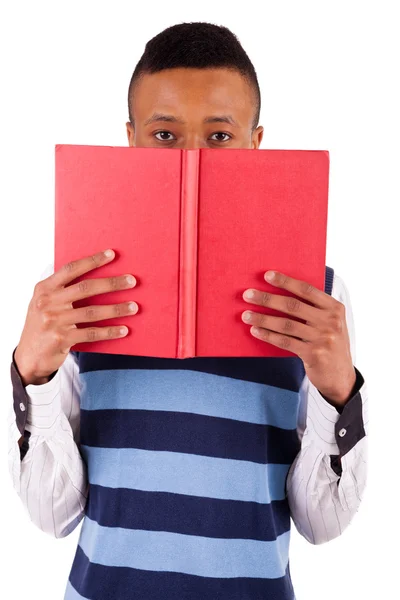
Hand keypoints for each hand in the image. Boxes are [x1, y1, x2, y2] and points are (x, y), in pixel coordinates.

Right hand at [14, 249, 137, 385]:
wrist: (29, 357)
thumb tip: (95, 274)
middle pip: (86, 288)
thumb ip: (61, 289)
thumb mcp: (43, 303)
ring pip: (92, 312)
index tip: (111, 254)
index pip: (71, 269)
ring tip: (134, 307)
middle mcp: (47, 302)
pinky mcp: (61, 339)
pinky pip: (91, 333)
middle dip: (112, 283)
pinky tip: (124, 330)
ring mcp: (54, 321)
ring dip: (116, 309)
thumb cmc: (42, 325)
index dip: (92, 261)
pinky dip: (110, 332)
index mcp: (44, 288)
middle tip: (132, 281)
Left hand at [241, 270, 356, 407]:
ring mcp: (323, 338)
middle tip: (248, 294)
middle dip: (267, 299)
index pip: (306, 290)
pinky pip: (285, 341)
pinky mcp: (313, 354)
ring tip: (245, 315)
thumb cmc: (329, 344)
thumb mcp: (329, 323)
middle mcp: (331, 321)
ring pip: (286, 324)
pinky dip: (268, 335)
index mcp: (334, 308)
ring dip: (263, 318)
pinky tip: (255, 330)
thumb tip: (279, 294)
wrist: (340, 376)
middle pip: (292, 305)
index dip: (286, 281)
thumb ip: (313, 309)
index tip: (267, 275)